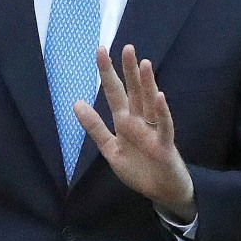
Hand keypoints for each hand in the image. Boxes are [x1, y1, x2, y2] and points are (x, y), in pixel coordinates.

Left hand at [73, 44, 195, 221]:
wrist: (163, 193)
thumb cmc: (139, 169)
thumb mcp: (111, 149)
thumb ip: (95, 127)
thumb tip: (76, 103)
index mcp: (125, 121)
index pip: (114, 92)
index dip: (107, 73)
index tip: (100, 51)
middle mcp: (140, 121)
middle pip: (133, 91)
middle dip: (129, 70)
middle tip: (125, 47)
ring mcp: (153, 131)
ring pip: (149, 103)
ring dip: (146, 84)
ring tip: (143, 63)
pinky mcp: (165, 145)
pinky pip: (164, 126)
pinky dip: (161, 112)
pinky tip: (158, 96)